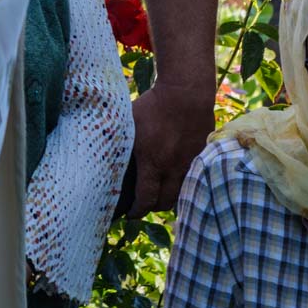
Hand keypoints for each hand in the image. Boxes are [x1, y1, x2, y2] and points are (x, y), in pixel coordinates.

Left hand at [126, 80, 215, 215]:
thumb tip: (104, 158)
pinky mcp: (202, 157)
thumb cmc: (152, 106)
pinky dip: (184, 184)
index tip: (129, 214)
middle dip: (152, 207)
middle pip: (165, 202)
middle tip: (143, 204)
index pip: (145, 200)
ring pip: (182, 193)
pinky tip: (174, 178)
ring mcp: (191, 164)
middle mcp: (174, 168)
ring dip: (169, 197)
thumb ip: (121, 145)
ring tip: (158, 193)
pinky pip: (194, 179)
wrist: (186, 93)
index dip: (136, 211)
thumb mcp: (128, 124)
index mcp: (153, 163)